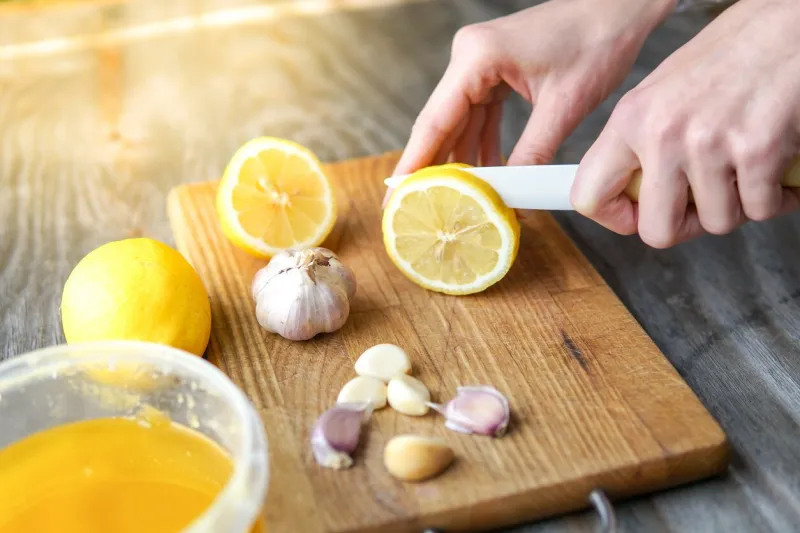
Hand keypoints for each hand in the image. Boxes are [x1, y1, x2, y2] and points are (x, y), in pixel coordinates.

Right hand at [384, 0, 676, 205]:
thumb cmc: (597, 41)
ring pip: (460, 122)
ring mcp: (480, 64)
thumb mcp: (563, 107)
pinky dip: (482, 144)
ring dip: (461, 159)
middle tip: (415, 207)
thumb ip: (531, 154)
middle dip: (432, 167)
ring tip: (454, 200)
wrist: (620, 8)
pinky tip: (486, 174)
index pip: (435, 120)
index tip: (396, 196)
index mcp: (476, 57)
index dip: (414, 163)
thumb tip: (513, 198)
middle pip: (441, 123)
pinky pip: (480, 114)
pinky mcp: (496, 71)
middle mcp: (469, 57)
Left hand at [571, 0, 799, 247]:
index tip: (640, 213)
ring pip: (716, 223)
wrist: (790, 22)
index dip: (618, 218)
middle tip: (703, 203)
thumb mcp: (664, 93)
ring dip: (737, 205)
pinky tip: (777, 167)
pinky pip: (760, 209)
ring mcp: (707, 144)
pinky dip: (776, 196)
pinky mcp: (756, 150)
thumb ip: (642, 144)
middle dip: (685, 225)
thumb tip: (633, 195)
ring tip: (745, 170)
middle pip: (656, 231)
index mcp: (630, 119)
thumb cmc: (733, 54)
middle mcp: (661, 134)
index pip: (588, 197)